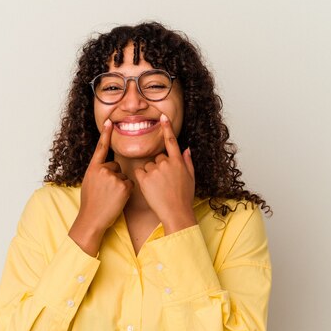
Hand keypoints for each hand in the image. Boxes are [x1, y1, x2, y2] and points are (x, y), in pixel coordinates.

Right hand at [69, 119, 132, 255]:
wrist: (92, 219)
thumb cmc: (91, 204)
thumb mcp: (89, 183)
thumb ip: (98, 173)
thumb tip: (108, 167)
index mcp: (93, 168)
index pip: (100, 148)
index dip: (105, 134)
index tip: (110, 122)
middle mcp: (102, 170)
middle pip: (116, 166)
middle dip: (115, 177)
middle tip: (106, 192)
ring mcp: (113, 177)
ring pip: (124, 176)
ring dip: (120, 186)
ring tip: (110, 197)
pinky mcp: (123, 186)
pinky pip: (130, 184)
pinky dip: (126, 192)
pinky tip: (118, 199)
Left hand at [135, 114, 196, 233]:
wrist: (176, 213)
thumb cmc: (184, 198)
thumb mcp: (191, 178)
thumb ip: (188, 162)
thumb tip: (187, 149)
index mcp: (178, 162)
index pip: (172, 141)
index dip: (167, 128)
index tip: (163, 117)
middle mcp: (167, 163)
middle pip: (158, 158)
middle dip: (159, 167)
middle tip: (164, 183)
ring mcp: (155, 170)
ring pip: (148, 166)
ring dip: (151, 174)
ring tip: (158, 188)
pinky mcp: (145, 178)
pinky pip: (139, 172)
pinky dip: (142, 178)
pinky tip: (150, 188)